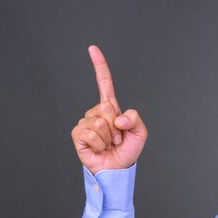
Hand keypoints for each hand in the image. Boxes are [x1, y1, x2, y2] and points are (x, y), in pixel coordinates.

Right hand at [71, 45, 147, 174]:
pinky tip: (99, 149)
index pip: (104, 84)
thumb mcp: (140, 133)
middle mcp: (96, 112)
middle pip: (107, 107)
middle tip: (117, 139)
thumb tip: (118, 117)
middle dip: (116, 126)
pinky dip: (100, 143)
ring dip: (109, 138)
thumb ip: (135, 119)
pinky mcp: (78, 135)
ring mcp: (86, 122)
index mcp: (111, 108)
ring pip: (100, 122)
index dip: (99, 66)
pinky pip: (92, 133)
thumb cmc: (127, 151)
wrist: (117, 169)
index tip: (92, 48)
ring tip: (109, 145)